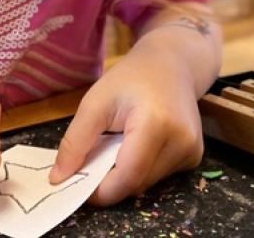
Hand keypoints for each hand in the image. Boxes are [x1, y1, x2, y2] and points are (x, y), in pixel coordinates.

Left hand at [49, 41, 205, 205]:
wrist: (172, 63)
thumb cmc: (131, 77)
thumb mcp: (95, 101)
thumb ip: (75, 141)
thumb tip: (59, 178)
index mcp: (157, 124)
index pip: (128, 176)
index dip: (100, 190)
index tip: (76, 183)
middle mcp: (182, 142)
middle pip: (137, 183)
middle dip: (110, 180)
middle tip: (92, 158)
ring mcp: (192, 151)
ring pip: (147, 183)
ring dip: (125, 174)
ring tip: (117, 143)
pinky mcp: (194, 156)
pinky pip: (159, 176)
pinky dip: (141, 168)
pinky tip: (137, 143)